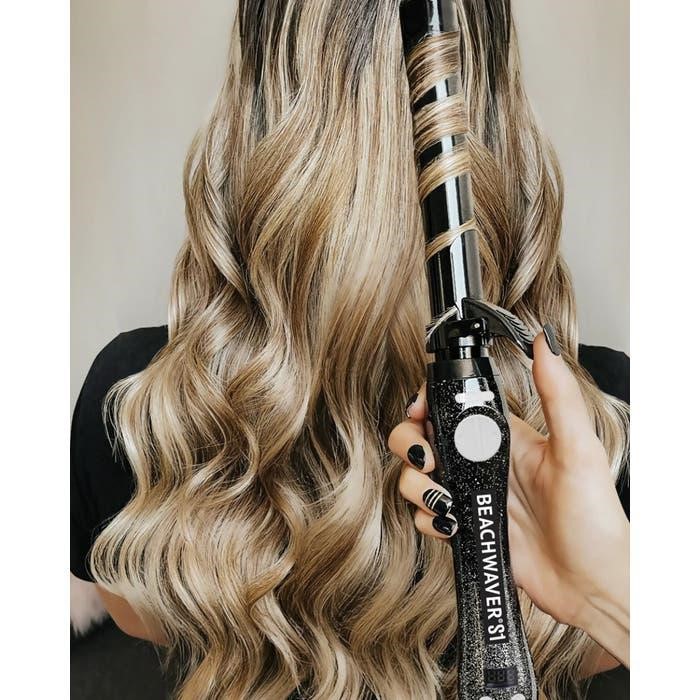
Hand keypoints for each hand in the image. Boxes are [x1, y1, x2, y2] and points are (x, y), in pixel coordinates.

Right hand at [388, 332, 628, 665]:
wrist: (591, 587)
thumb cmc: (595, 520)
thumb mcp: (578, 452)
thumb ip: (558, 396)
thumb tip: (545, 342)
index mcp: (504, 437)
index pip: (451, 405)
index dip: (426, 403)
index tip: (419, 412)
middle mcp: (481, 463)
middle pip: (420, 438)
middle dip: (409, 445)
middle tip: (426, 461)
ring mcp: (470, 496)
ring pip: (417, 478)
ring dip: (417, 487)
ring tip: (445, 501)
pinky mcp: (464, 528)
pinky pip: (426, 518)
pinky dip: (429, 521)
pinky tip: (453, 527)